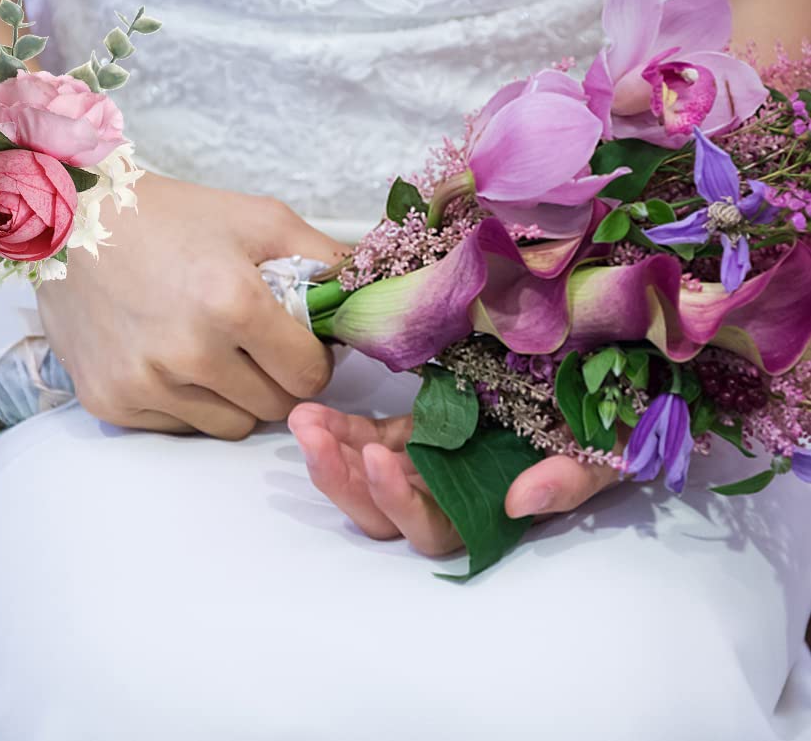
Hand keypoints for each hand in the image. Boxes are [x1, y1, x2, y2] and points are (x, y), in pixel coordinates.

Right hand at [37, 174, 347, 437]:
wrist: (72, 220)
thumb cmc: (173, 217)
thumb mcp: (259, 220)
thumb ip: (324, 260)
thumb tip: (374, 293)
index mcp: (233, 303)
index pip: (310, 375)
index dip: (313, 358)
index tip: (298, 339)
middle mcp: (189, 353)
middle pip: (275, 406)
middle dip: (279, 378)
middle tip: (256, 342)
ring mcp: (146, 383)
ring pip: (231, 425)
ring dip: (236, 396)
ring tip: (212, 349)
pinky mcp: (111, 402)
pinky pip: (180, 427)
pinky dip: (188, 402)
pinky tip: (170, 357)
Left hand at [288, 403, 621, 555]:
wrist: (592, 381)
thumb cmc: (605, 426)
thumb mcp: (600, 451)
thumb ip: (568, 481)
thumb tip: (519, 503)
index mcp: (487, 510)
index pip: (435, 528)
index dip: (403, 505)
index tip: (382, 459)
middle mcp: (449, 495)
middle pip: (383, 515)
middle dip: (345, 483)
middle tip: (314, 438)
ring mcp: (425, 462)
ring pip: (365, 479)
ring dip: (331, 455)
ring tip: (303, 421)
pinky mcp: (412, 430)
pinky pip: (366, 439)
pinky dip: (339, 430)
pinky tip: (314, 412)